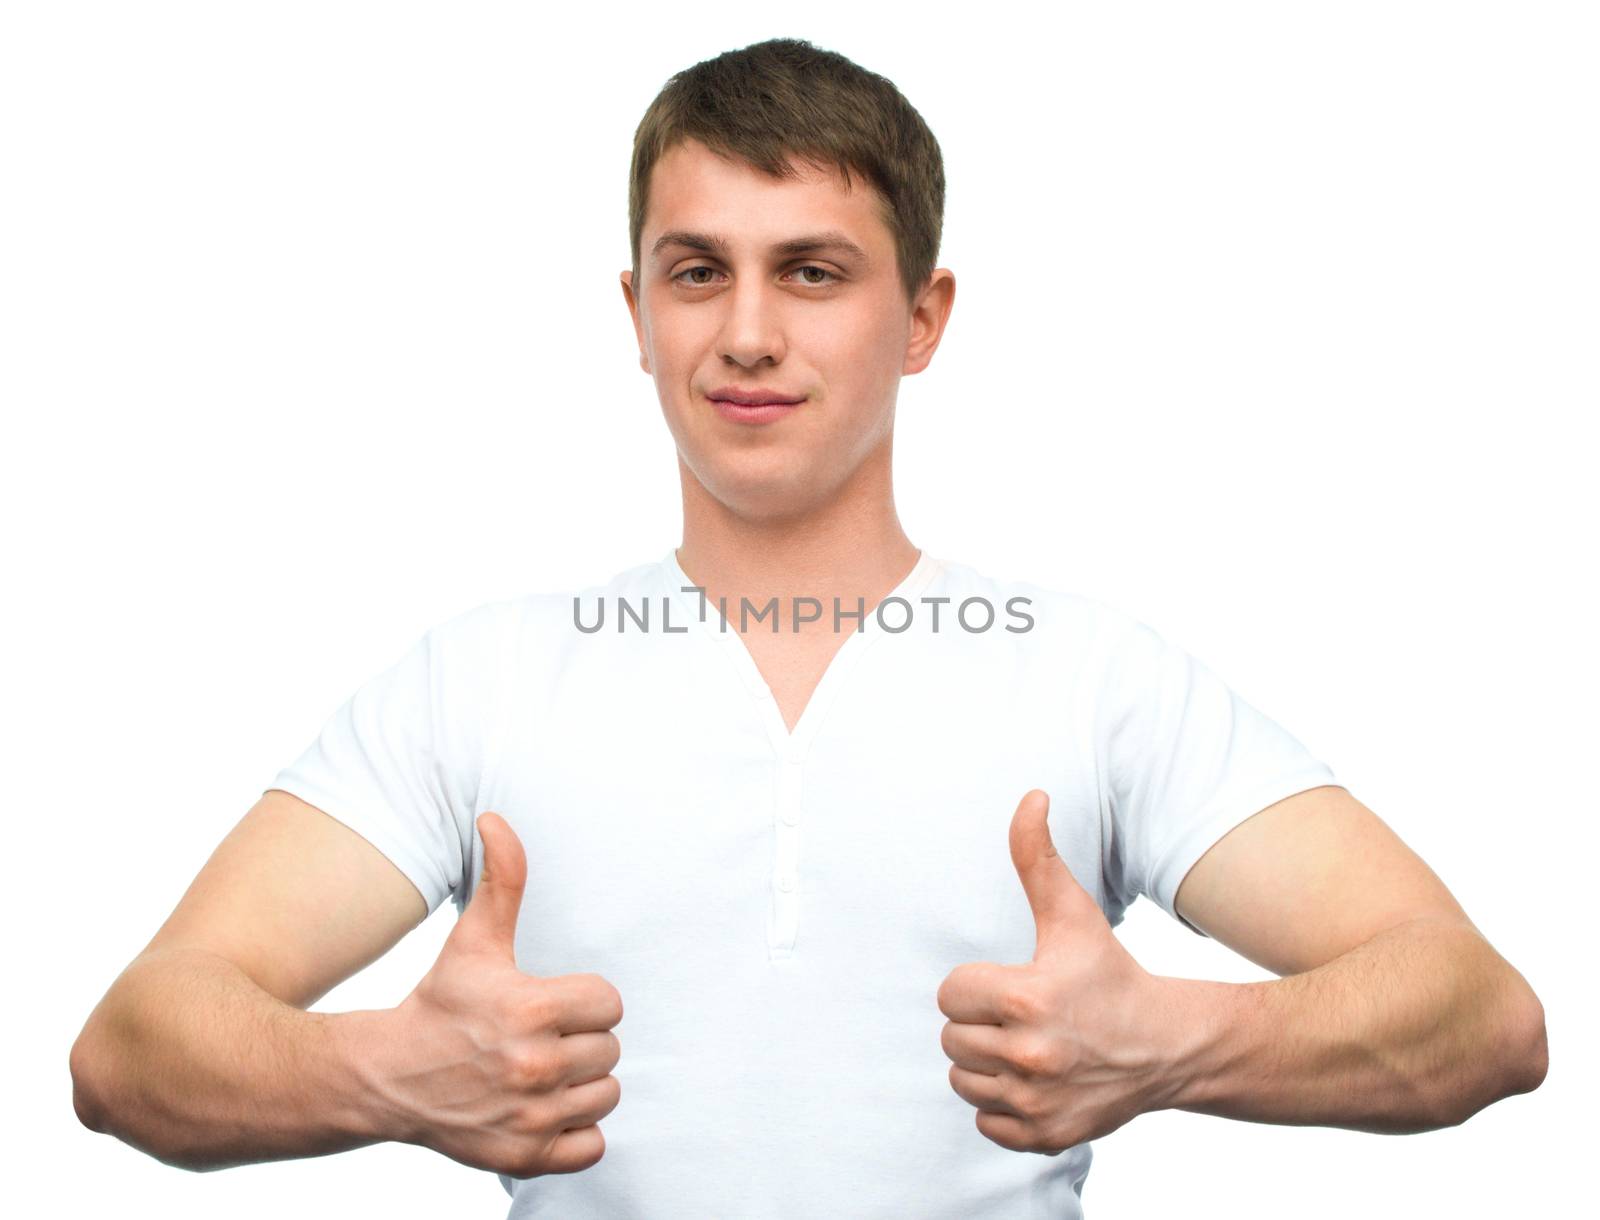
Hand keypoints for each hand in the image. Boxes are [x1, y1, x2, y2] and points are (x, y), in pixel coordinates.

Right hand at [378, 812, 623, 1177]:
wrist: (385, 1077)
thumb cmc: (438, 1003)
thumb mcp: (472, 939)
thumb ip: (502, 878)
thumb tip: (496, 818)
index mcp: (531, 1009)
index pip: (610, 1003)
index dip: (584, 1001)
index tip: (551, 1003)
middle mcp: (535, 1066)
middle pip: (609, 1050)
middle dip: (580, 1041)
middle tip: (538, 1038)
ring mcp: (531, 1117)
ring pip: (606, 1096)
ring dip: (581, 1085)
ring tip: (540, 1072)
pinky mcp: (525, 1157)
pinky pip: (593, 1146)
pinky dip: (575, 1132)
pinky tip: (541, 1109)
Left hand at [937, 790, 1177, 1154]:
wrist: (1166, 1046)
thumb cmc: (1110, 974)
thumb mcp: (1072, 914)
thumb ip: (1037, 857)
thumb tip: (1031, 795)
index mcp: (1026, 999)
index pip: (950, 994)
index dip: (976, 987)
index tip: (1013, 985)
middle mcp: (1031, 1055)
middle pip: (952, 1039)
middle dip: (981, 1025)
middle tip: (1025, 1016)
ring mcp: (1038, 1102)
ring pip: (963, 1081)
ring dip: (988, 1065)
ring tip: (1030, 1046)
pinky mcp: (1045, 1136)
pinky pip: (986, 1122)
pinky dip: (1004, 1106)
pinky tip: (1038, 1081)